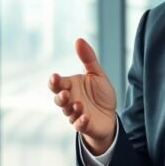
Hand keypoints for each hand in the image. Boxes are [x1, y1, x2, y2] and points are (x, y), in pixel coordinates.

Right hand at [48, 38, 116, 154]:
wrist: (110, 115)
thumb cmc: (99, 94)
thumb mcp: (96, 74)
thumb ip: (88, 58)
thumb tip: (78, 39)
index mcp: (70, 86)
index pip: (57, 84)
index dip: (54, 81)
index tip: (55, 77)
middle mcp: (70, 100)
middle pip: (58, 99)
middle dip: (60, 97)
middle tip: (65, 92)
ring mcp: (76, 114)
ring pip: (68, 112)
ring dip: (72, 108)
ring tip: (78, 103)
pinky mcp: (84, 125)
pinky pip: (79, 125)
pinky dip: (81, 122)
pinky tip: (85, 117)